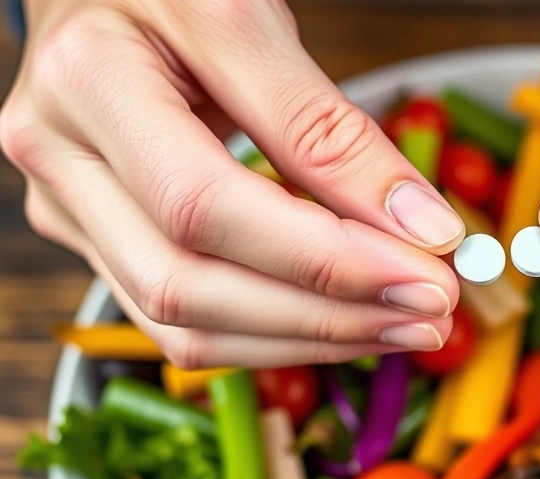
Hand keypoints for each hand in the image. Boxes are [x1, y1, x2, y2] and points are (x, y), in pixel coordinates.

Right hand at [1, 0, 464, 366]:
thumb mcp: (250, 22)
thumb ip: (329, 128)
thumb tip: (420, 225)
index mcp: (89, 84)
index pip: (205, 206)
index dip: (323, 259)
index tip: (424, 274)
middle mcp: (62, 160)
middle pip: (189, 288)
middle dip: (328, 315)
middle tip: (430, 311)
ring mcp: (73, 210)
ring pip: (185, 327)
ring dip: (311, 339)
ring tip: (404, 323)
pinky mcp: (102, 242)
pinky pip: (187, 321)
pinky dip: (277, 335)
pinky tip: (346, 321)